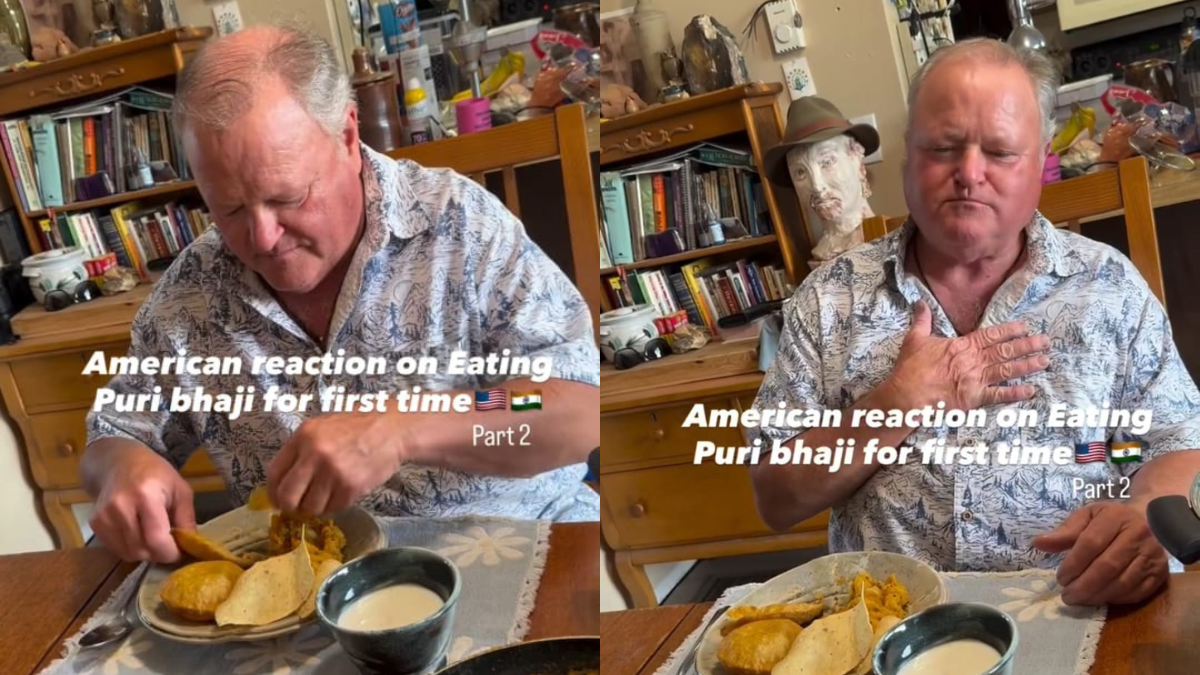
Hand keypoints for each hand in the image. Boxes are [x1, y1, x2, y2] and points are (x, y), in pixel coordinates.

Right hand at [88, 454, 194, 563]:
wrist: (118, 462)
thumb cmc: (155, 473)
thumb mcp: (180, 489)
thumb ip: (186, 518)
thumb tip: (190, 546)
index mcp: (145, 495)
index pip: (156, 538)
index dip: (170, 552)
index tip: (181, 552)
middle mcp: (120, 507)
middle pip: (142, 550)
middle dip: (160, 553)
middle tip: (170, 544)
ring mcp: (104, 517)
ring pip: (129, 553)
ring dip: (145, 552)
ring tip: (154, 535)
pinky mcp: (95, 524)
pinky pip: (116, 549)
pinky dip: (131, 548)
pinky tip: (138, 532)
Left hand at [267, 413, 407, 515]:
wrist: (392, 429)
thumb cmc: (356, 427)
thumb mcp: (322, 427)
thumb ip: (300, 449)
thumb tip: (282, 480)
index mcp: (303, 437)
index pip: (274, 473)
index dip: (273, 491)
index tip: (277, 499)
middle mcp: (315, 454)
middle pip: (288, 496)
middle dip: (289, 506)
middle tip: (296, 507)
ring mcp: (333, 472)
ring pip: (311, 507)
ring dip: (315, 507)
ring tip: (325, 496)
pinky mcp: (351, 487)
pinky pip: (333, 508)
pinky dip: (335, 505)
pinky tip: (342, 492)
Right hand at [881, 301, 1049, 410]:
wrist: (906, 395)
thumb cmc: (910, 368)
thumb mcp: (914, 339)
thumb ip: (922, 320)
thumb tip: (921, 302)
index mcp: (962, 346)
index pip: (991, 334)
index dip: (1010, 330)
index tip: (1026, 327)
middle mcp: (974, 361)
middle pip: (1006, 351)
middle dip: (1028, 345)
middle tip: (1046, 342)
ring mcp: (976, 380)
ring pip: (1008, 370)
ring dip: (1028, 365)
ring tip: (1045, 361)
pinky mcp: (974, 399)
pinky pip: (999, 395)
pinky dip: (1016, 393)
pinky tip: (1031, 390)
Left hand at [1032, 502, 1167, 605]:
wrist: (1148, 521)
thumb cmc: (1110, 520)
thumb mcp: (1086, 517)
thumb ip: (1064, 532)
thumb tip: (1038, 543)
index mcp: (1116, 517)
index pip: (1091, 543)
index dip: (1073, 563)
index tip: (1060, 578)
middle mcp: (1139, 535)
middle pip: (1107, 565)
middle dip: (1084, 585)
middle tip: (1067, 596)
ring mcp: (1153, 555)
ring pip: (1123, 582)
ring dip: (1098, 595)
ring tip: (1080, 600)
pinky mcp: (1161, 573)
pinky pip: (1137, 592)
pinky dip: (1116, 599)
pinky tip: (1100, 600)